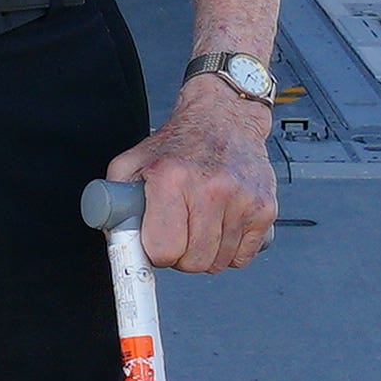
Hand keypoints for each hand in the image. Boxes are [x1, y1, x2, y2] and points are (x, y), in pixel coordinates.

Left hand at [103, 78, 277, 275]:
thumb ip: (116, 201)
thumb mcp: (134, 162)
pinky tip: (222, 226)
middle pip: (194, 262)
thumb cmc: (179, 144)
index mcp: (172, 179)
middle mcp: (210, 189)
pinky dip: (231, 250)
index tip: (157, 241)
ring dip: (206, 253)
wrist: (224, 118)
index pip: (164, 249)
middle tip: (180, 233)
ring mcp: (242, 200)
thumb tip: (118, 240)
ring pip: (219, 263)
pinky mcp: (264, 208)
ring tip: (200, 225)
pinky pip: (243, 257)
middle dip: (182, 255)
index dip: (157, 251)